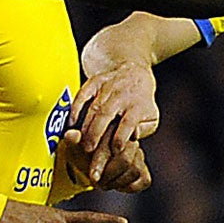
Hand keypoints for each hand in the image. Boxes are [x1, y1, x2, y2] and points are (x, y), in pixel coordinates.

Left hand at [58, 133, 151, 193]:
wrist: (91, 161)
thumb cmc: (83, 151)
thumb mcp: (76, 145)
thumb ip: (73, 139)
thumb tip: (71, 135)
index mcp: (112, 129)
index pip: (111, 146)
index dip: (100, 163)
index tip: (93, 177)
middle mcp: (129, 140)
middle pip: (125, 160)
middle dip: (109, 174)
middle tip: (97, 182)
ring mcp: (139, 155)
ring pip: (135, 170)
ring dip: (117, 182)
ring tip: (104, 183)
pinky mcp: (144, 170)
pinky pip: (143, 180)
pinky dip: (129, 187)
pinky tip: (117, 185)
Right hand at [68, 62, 160, 182]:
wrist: (135, 71)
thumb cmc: (141, 100)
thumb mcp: (151, 117)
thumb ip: (144, 130)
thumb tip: (134, 137)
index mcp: (137, 105)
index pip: (128, 123)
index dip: (120, 138)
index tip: (114, 150)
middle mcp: (121, 95)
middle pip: (106, 115)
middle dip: (96, 134)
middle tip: (88, 149)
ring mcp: (107, 87)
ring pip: (93, 108)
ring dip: (85, 126)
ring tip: (80, 142)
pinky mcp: (95, 82)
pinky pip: (82, 95)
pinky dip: (75, 109)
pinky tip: (72, 122)